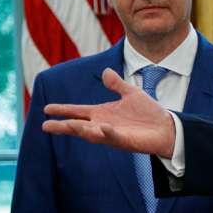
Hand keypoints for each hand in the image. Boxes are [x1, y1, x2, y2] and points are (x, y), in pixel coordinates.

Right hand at [41, 68, 176, 156]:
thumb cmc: (149, 113)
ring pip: (91, 133)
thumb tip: (105, 71)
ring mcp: (112, 134)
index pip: (77, 111)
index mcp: (102, 113)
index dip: (63, 110)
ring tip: (66, 126)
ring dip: (79, 130)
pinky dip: (106, 133)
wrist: (167, 127)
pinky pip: (113, 137)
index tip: (45, 108)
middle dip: (63, 126)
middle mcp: (103, 125)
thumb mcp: (131, 94)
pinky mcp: (125, 141)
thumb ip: (117, 84)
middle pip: (78, 126)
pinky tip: (99, 128)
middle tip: (46, 126)